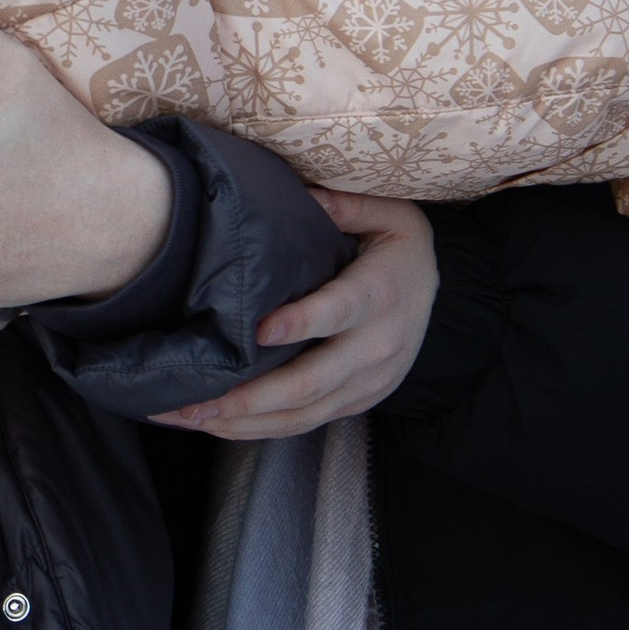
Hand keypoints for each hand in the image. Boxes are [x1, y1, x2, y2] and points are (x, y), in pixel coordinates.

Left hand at [151, 192, 437, 441]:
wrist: (438, 295)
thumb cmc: (399, 250)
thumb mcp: (390, 215)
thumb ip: (346, 206)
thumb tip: (304, 199)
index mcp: (380, 294)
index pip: (337, 312)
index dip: (300, 324)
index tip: (257, 332)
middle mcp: (375, 347)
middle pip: (309, 382)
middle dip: (247, 397)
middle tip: (194, 401)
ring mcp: (367, 382)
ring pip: (303, 414)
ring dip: (243, 422)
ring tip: (190, 418)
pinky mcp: (357, 402)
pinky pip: (307, 424)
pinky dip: (261, 430)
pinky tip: (219, 426)